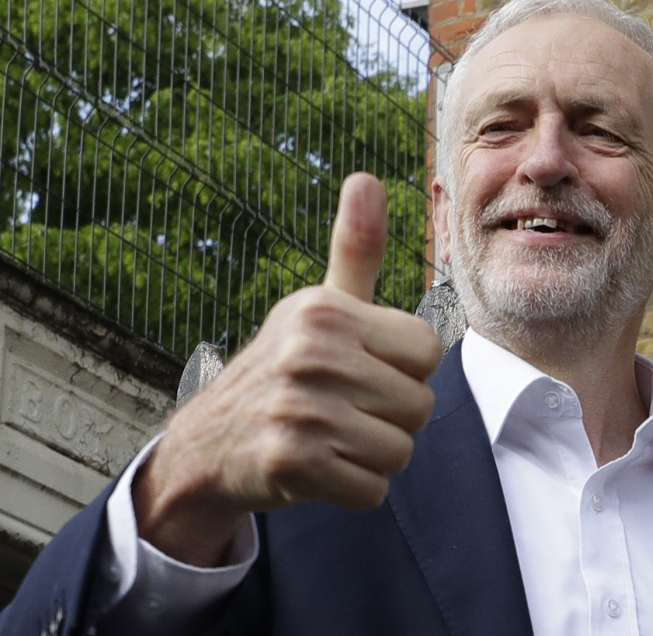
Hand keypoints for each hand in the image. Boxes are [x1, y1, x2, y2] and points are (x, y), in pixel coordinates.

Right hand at [134, 173, 441, 565]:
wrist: (210, 443)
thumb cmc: (286, 368)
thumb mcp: (320, 306)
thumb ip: (356, 249)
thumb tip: (366, 176)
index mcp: (327, 310)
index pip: (429, 352)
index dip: (405, 371)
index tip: (364, 371)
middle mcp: (311, 352)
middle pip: (419, 406)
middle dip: (391, 419)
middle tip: (343, 411)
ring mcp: (298, 408)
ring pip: (399, 451)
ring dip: (373, 457)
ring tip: (331, 438)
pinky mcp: (290, 462)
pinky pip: (372, 490)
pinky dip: (354, 489)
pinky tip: (319, 468)